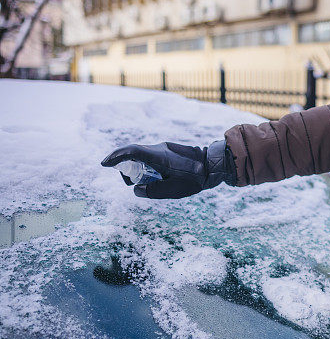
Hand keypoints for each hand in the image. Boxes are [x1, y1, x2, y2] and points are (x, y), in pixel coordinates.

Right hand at [101, 140, 236, 198]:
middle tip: (130, 182)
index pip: (132, 151)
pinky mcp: (168, 150)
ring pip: (142, 155)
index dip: (116, 157)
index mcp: (159, 157)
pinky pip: (151, 156)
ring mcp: (164, 147)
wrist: (214, 165)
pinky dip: (146, 166)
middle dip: (126, 167)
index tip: (105, 164)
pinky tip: (155, 177)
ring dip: (137, 168)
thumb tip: (136, 189)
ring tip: (147, 182)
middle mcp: (160, 149)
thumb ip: (153, 190)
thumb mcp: (174, 190)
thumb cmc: (196, 179)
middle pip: (134, 154)